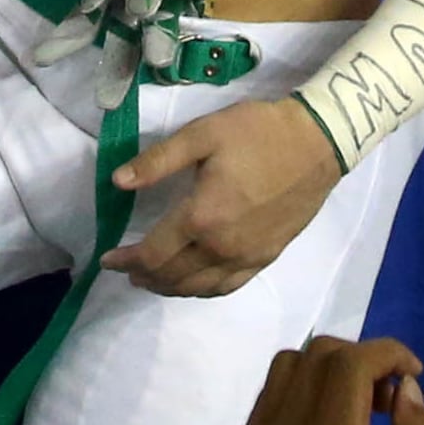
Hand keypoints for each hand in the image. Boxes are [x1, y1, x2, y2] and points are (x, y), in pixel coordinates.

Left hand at [107, 98, 339, 296]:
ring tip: (152, 280)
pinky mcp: (266, 257)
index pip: (153, 253)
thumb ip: (158, 161)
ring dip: (170, 288)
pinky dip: (202, 291)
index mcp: (201, 217)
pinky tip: (194, 284)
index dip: (125, 260)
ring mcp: (247, 256)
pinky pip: (228, 286)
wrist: (316, 143)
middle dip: (144, 276)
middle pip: (173, 276)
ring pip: (198, 287)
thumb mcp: (202, 135)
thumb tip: (118, 182)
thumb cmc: (257, 133)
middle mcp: (221, 246)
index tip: (106, 259)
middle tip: (126, 270)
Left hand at [227, 338, 423, 424]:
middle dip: (361, 358)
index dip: (388, 352)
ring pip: (286, 367)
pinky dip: (300, 391)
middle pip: (317, 354)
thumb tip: (407, 388)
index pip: (350, 363)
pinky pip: (268, 400)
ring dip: (327, 370)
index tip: (414, 373)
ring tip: (359, 410)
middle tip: (391, 398)